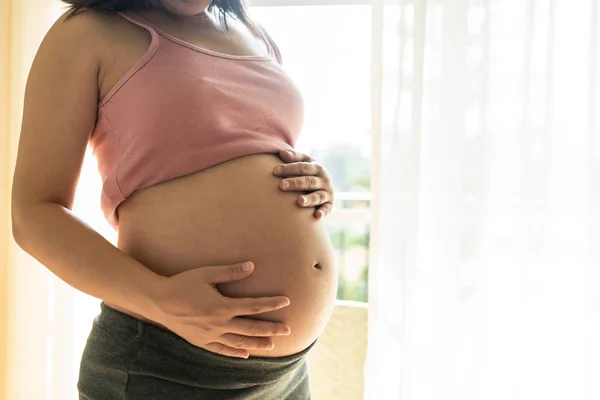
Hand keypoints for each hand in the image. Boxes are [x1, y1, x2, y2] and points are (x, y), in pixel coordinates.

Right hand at [149, 262, 290, 358]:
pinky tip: (244, 355)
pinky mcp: (200, 341)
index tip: (286, 301)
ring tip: (272, 346)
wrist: (158, 301)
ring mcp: (210, 335)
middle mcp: (218, 324)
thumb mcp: (206, 273)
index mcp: (222, 306)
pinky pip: (221, 350)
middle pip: (251, 328)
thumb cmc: (182, 283)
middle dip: (271, 329)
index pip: (253, 305)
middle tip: (288, 329)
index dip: (271, 303)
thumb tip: (251, 266)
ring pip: (239, 343)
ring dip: (257, 344)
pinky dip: (234, 353)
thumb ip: (230, 272)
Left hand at [273, 149, 334, 219]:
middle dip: (295, 183)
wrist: (325, 185)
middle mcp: (324, 180)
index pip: (303, 167)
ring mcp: (328, 193)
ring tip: (299, 201)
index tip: (275, 170)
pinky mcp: (329, 204)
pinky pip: (327, 209)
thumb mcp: (304, 162)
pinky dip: (323, 212)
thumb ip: (294, 158)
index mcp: (317, 168)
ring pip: (318, 196)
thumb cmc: (309, 173)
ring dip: (309, 199)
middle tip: (282, 185)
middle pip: (309, 181)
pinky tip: (316, 216)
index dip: (289, 168)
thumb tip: (281, 153)